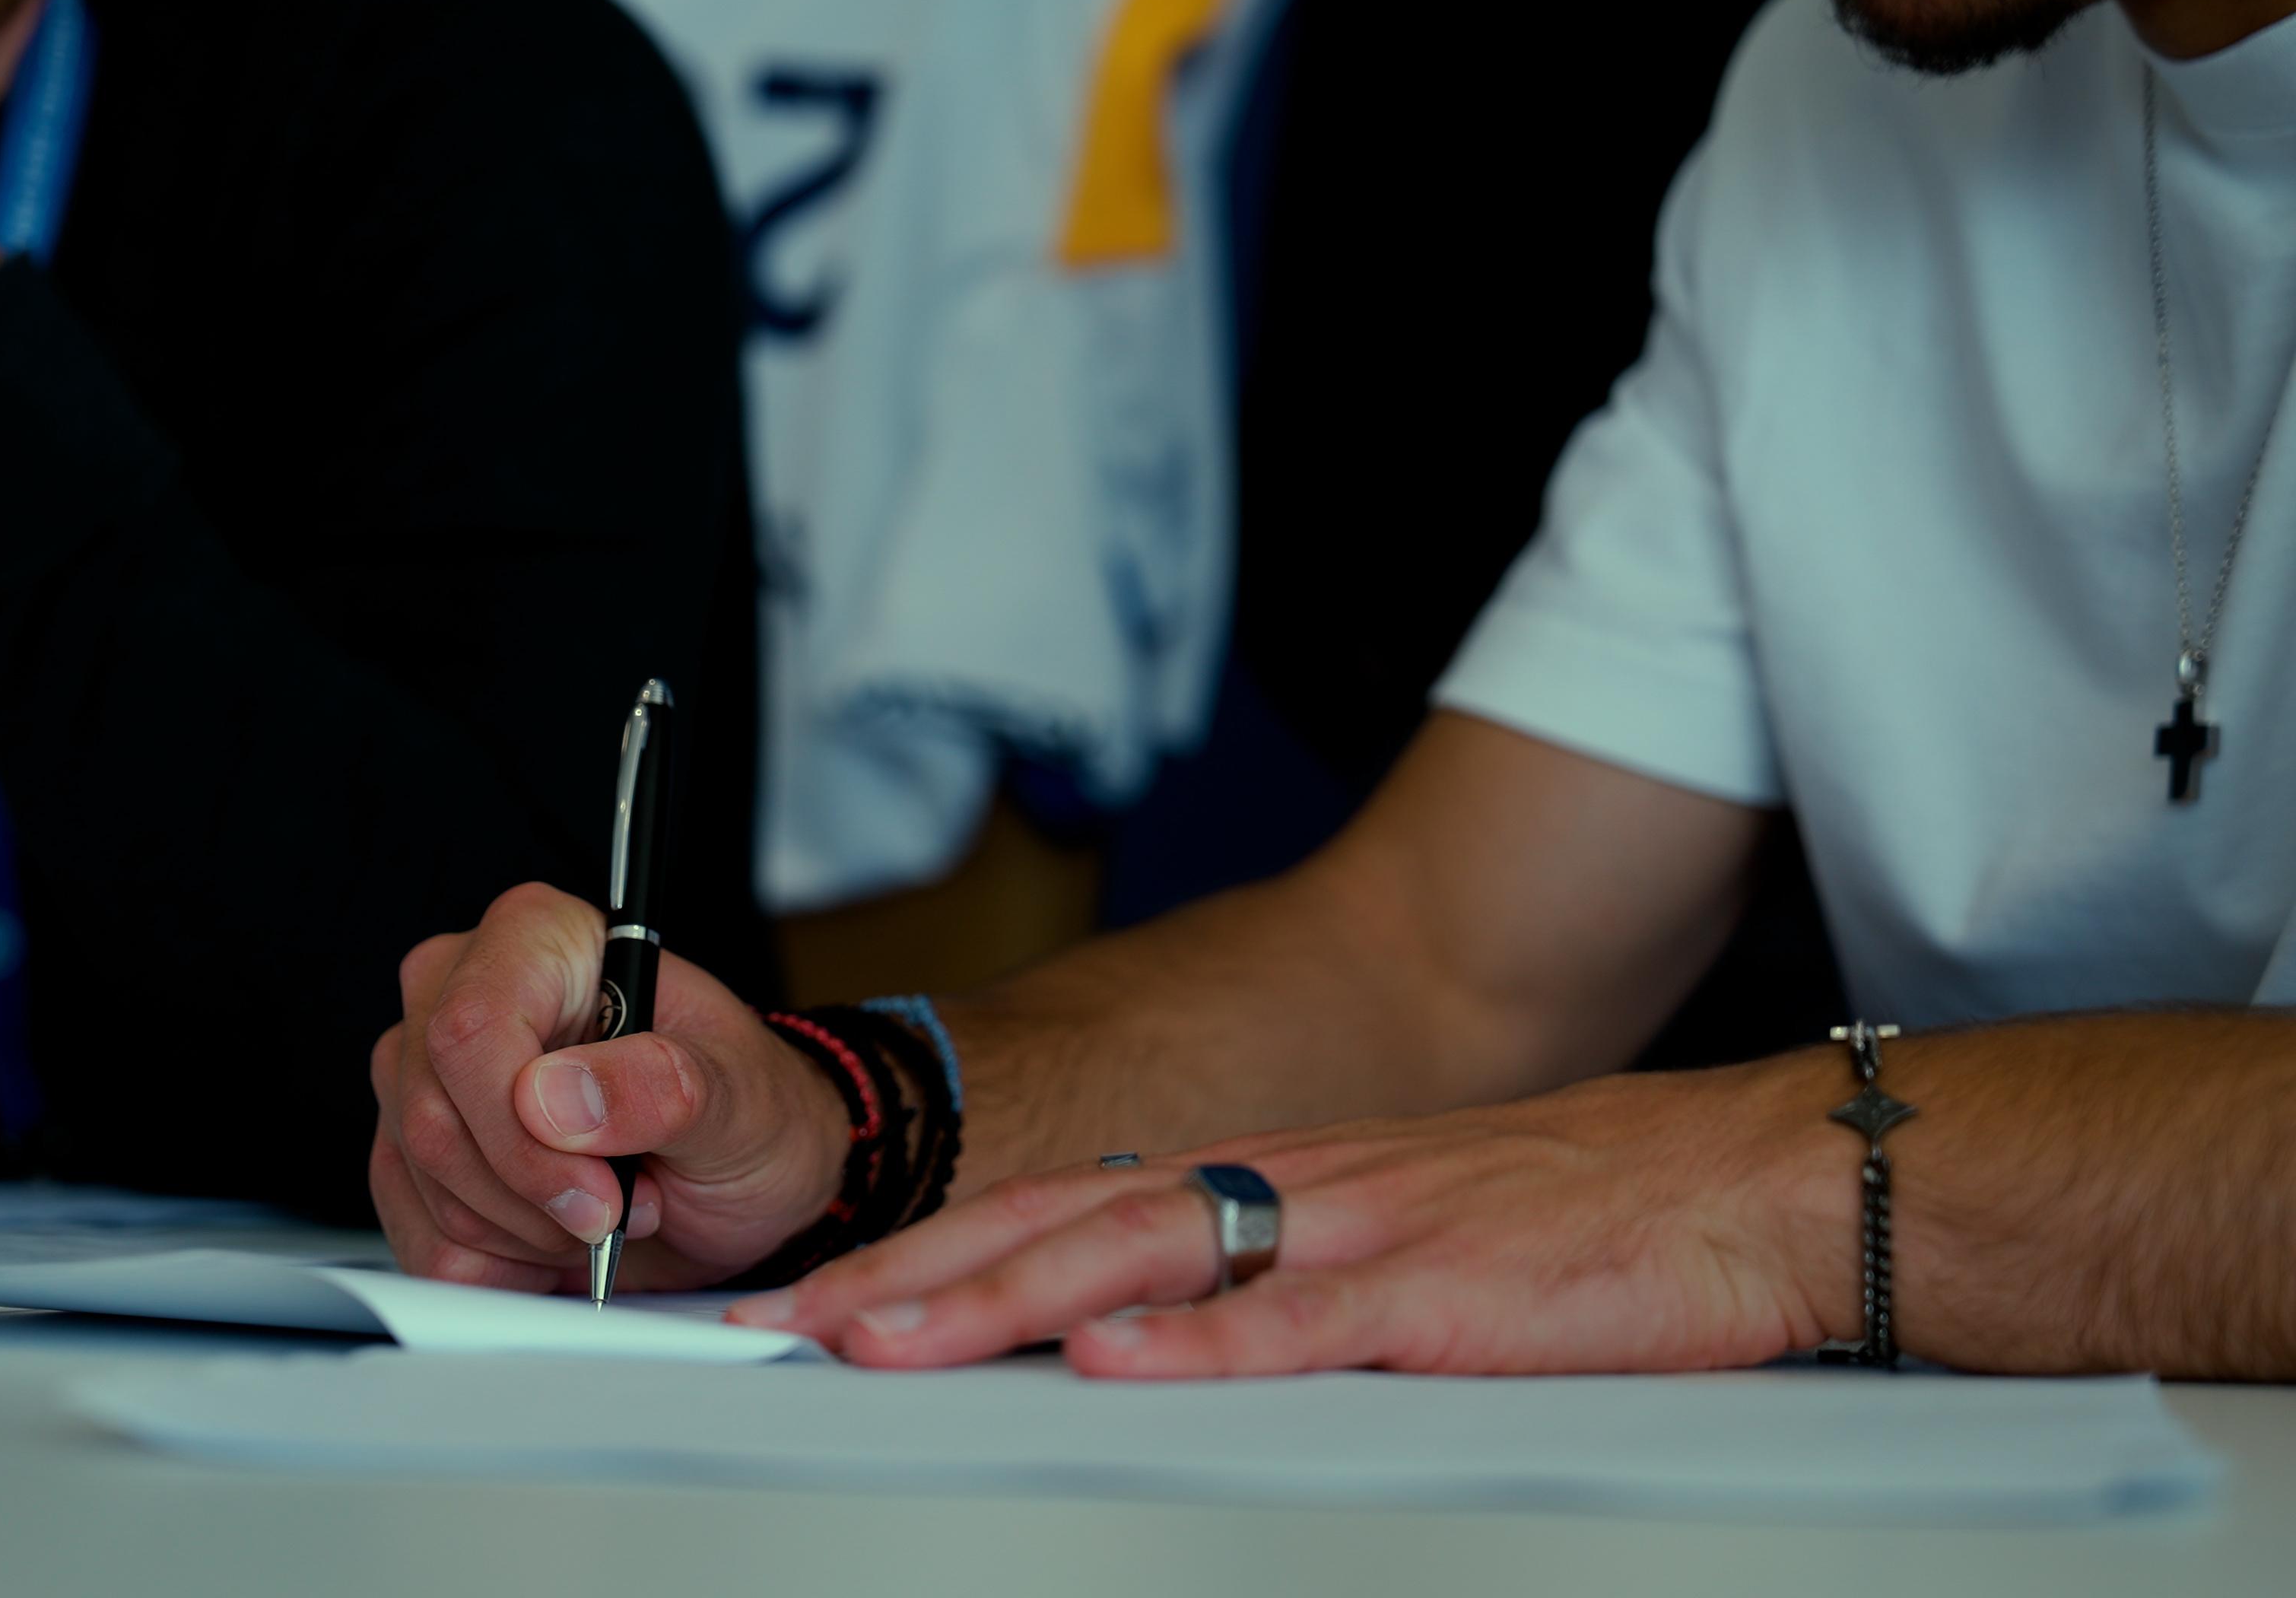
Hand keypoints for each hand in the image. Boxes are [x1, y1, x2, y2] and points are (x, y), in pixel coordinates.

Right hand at [370, 883, 854, 1291]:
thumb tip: (552, 1098)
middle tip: (625, 1204)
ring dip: (527, 1233)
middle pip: (434, 1117)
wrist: (737, 1185)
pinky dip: (500, 1266)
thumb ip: (662, 1087)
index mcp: (541, 939)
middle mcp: (463, 991)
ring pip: (423, 1185)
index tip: (600, 1196)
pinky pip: (420, 1240)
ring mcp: (425, 1075)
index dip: (521, 1135)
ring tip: (606, 1206)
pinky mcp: (414, 1155)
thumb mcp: (742, 1099)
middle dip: (534, 1198)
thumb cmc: (745, 1114)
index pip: (470, 1029)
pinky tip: (558, 1239)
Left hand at [728, 1059, 1852, 1376]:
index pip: (1064, 1203)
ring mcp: (1356, 1231)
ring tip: (896, 1336)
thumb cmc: (1565, 1220)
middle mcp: (1286, 1184)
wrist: (1732, 1184)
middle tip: (800, 1321)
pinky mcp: (1437, 1292)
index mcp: (1267, 1175)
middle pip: (1067, 1219)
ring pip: (1148, 1254)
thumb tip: (1136, 1323)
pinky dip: (1194, 1340)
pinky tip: (1110, 1358)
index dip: (935, 1247)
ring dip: (1008, 1298)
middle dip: (921, 1274)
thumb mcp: (1381, 1231)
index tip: (830, 1296)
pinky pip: (1295, 1319)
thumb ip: (1262, 1269)